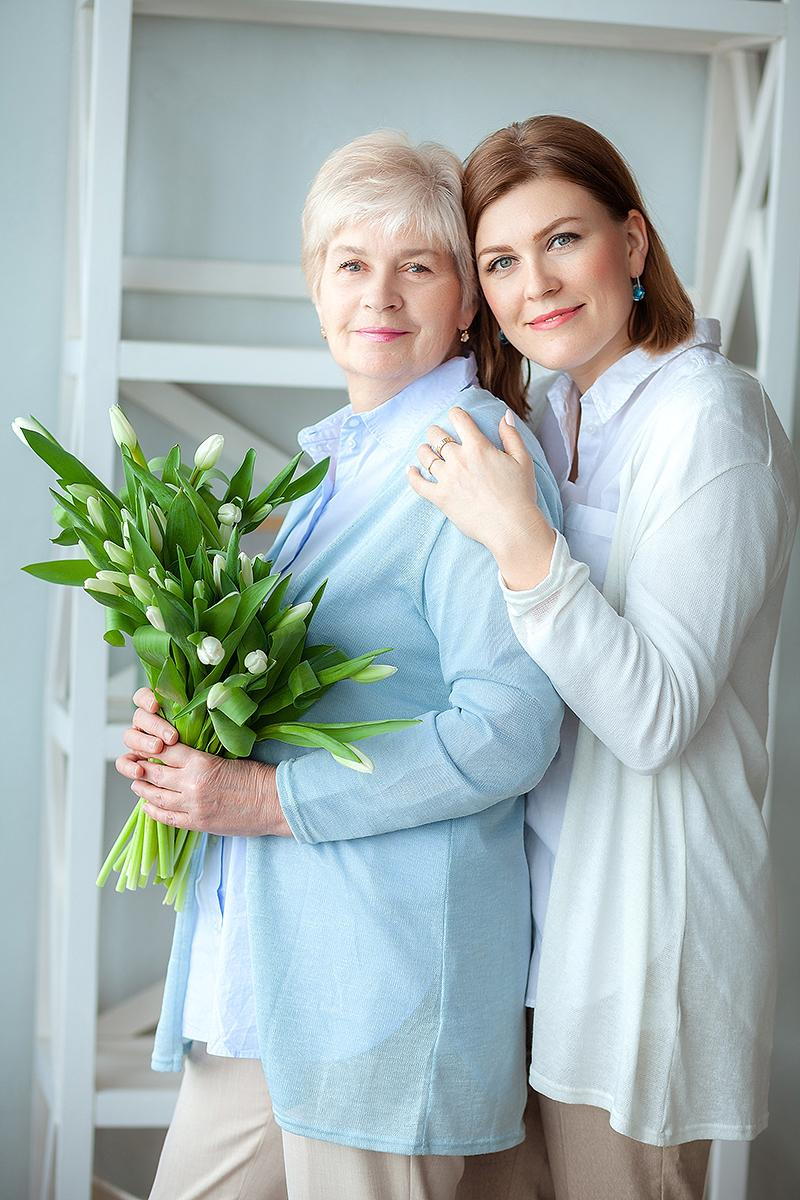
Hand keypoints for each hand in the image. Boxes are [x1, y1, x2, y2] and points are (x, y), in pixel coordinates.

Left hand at [115, 687, 291, 836]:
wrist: (274, 802)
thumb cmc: (256, 777)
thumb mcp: (226, 758)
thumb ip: (201, 759)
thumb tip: (180, 757)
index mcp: (201, 762)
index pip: (166, 751)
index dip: (151, 748)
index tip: (144, 746)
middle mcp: (192, 784)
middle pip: (155, 774)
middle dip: (141, 768)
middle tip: (134, 764)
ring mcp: (193, 806)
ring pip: (156, 797)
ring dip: (143, 789)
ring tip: (137, 784)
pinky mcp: (198, 823)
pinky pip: (167, 818)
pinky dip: (154, 812)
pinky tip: (147, 806)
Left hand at [408, 407, 555, 589]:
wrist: (511, 526)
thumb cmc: (520, 494)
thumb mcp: (523, 460)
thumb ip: (511, 435)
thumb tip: (505, 415)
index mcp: (478, 447)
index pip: (458, 418)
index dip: (456, 414)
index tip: (456, 416)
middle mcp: (459, 459)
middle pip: (436, 435)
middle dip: (436, 432)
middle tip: (437, 435)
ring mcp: (447, 479)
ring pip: (426, 456)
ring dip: (424, 450)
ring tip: (426, 450)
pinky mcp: (440, 498)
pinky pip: (418, 484)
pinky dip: (412, 475)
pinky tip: (411, 470)